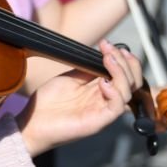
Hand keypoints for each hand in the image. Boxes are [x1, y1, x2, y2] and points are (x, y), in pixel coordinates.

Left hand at [17, 40, 141, 156]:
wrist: (34, 120)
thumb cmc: (50, 101)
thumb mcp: (72, 78)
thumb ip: (89, 69)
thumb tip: (103, 55)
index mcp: (101, 89)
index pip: (125, 74)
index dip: (122, 58)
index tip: (107, 44)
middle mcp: (106, 99)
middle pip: (132, 81)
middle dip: (124, 61)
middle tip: (109, 49)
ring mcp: (103, 110)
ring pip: (127, 92)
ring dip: (120, 72)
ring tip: (107, 59)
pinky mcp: (98, 122)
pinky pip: (116, 107)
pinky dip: (114, 92)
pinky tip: (102, 82)